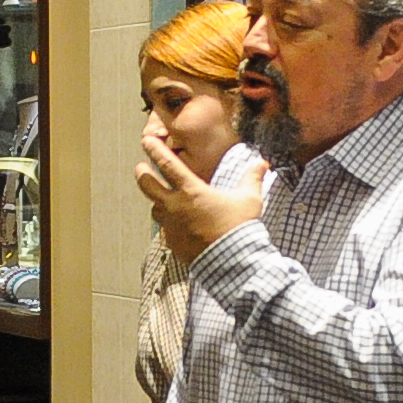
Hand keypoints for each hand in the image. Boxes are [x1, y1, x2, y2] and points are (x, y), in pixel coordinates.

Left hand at [135, 126, 265, 265]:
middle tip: (140, 168)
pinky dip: (169, 224)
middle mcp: (175, 206)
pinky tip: (178, 225)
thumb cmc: (239, 228)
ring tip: (161, 198)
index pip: (166, 164)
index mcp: (191, 190)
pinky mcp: (173, 243)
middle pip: (147, 185)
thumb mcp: (249, 199)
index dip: (154, 149)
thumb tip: (262, 164)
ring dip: (157, 201)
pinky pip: (166, 230)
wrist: (233, 262)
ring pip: (155, 208)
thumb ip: (252, 179)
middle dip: (142, 174)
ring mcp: (171, 225)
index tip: (146, 140)